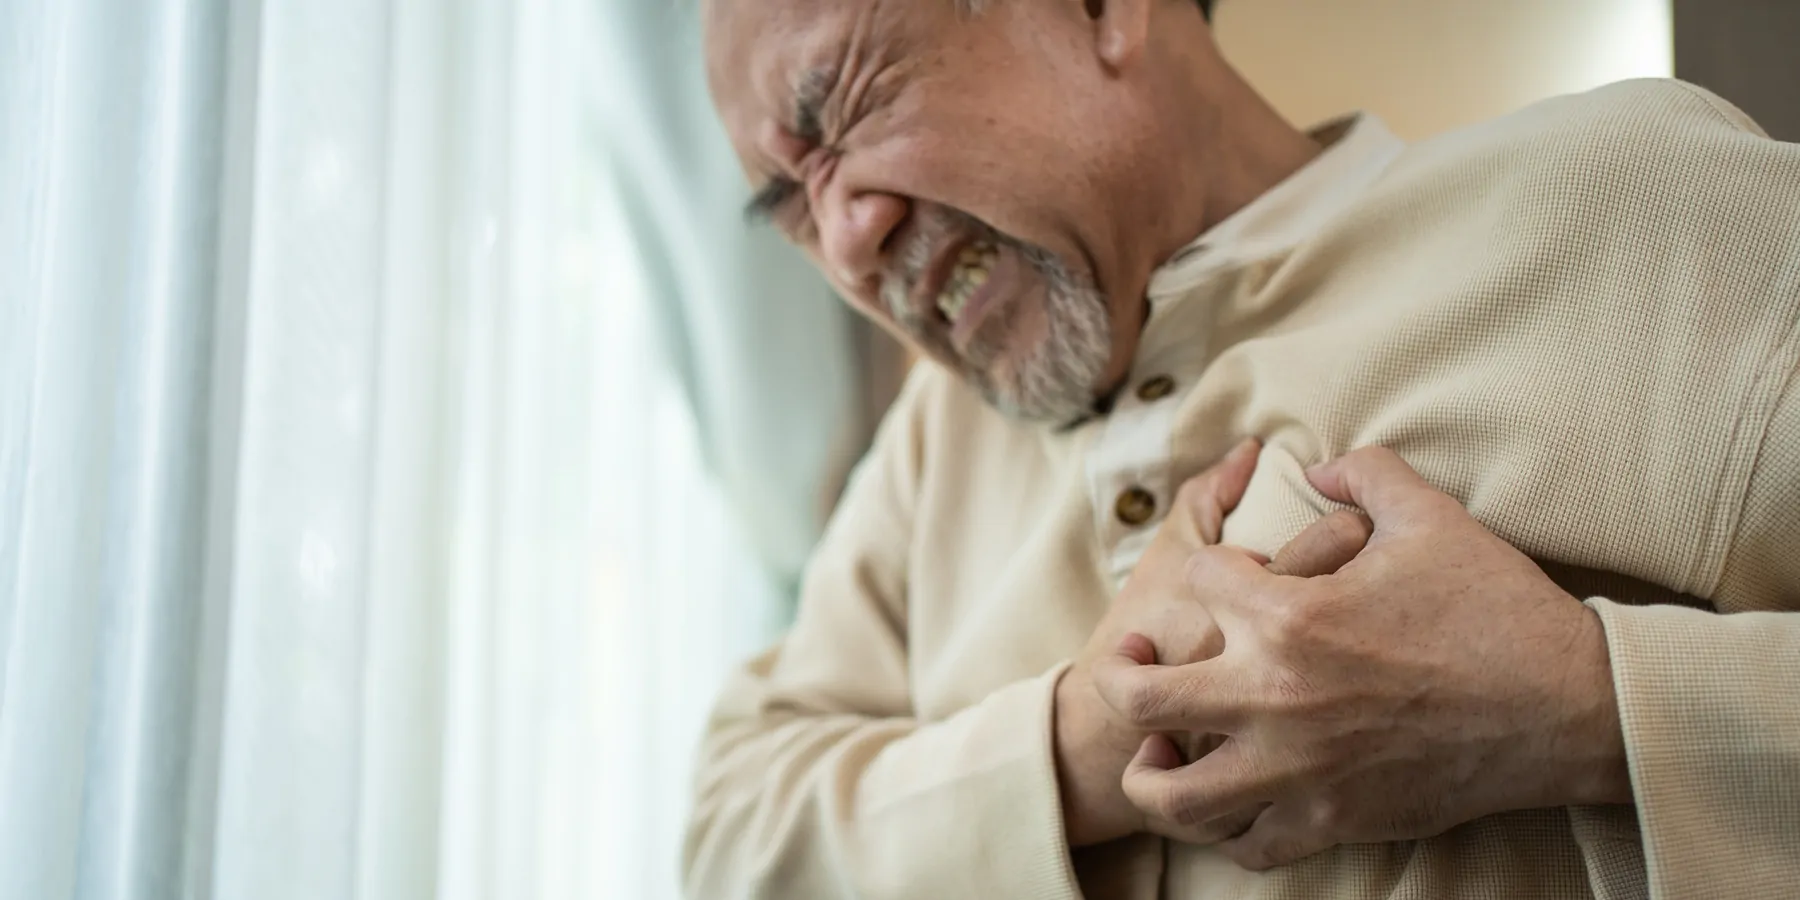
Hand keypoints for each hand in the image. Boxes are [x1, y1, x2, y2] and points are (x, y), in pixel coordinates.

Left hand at [1091, 447, 1629, 868]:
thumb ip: (1364, 472)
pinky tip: (1234, 794)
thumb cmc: (1499, 609)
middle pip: (1141, 697)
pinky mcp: (1332, 822)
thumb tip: (1317, 462)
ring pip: (1173, 795)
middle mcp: (1276, 699)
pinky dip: (1226, 826)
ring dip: (1153, 769)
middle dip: (1121, 674)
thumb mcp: (1430, 516)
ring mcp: (1299, 770)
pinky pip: (1245, 847)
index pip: (1198, 579)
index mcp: (1291, 616)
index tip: (1239, 575)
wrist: (1570, 709)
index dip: (1214, 567)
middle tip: (1134, 663)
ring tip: (1162, 747)